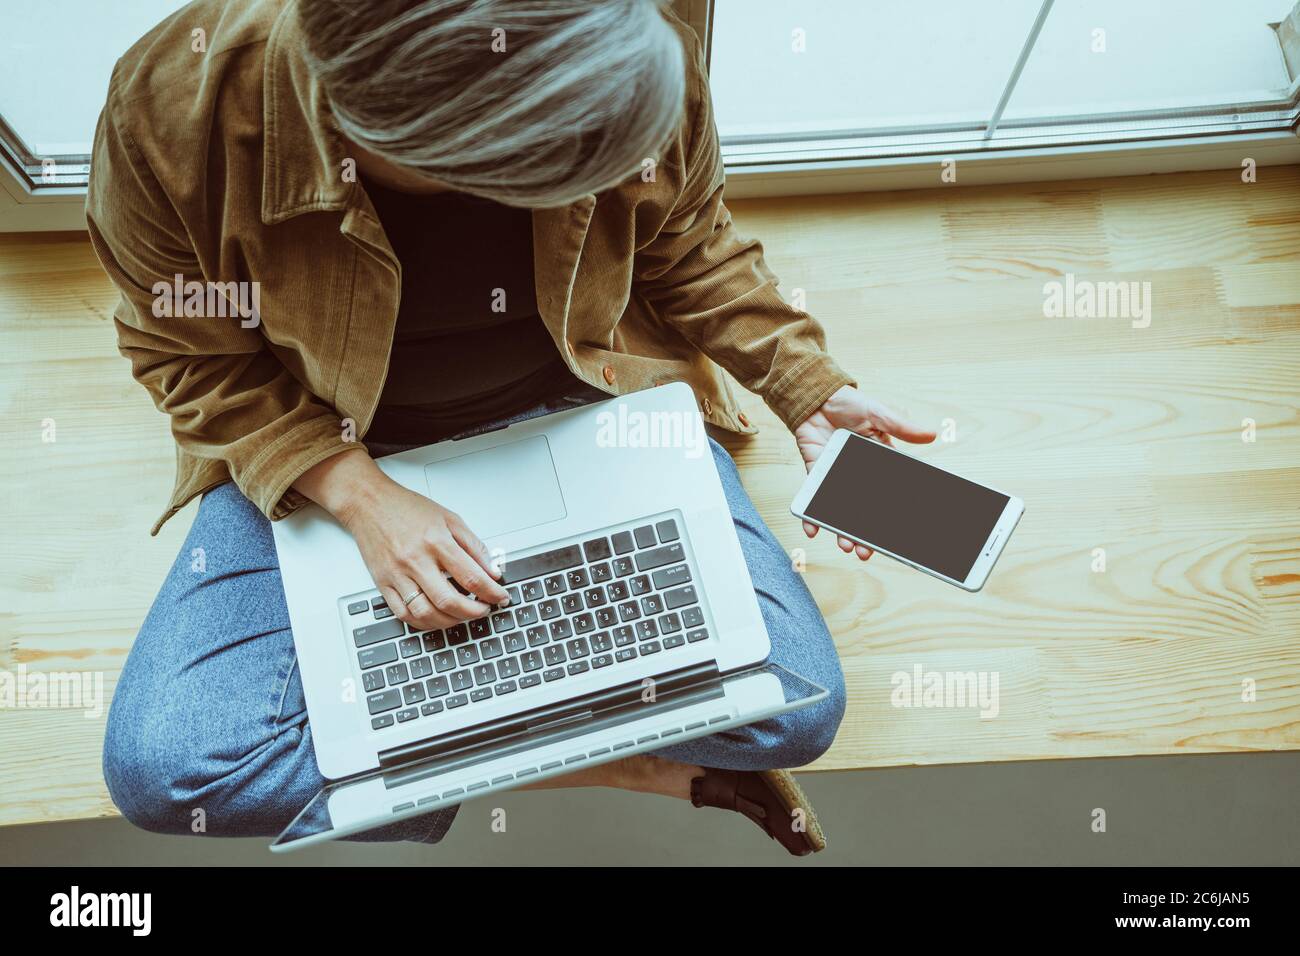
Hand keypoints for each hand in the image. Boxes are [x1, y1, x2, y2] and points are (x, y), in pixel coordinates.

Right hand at [294, 449, 508, 628]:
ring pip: (426, 613)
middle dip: (474, 612)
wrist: (368, 503)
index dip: (491, 592)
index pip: (471, 577)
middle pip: (449, 601)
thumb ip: (473, 545)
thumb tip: (492, 570)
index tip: (501, 597)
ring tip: (463, 615)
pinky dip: (424, 623)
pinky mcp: (383, 584)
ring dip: (451, 622)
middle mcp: (415, 560)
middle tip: (484, 610)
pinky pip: (404, 615)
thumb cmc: (407, 508)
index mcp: (436, 541)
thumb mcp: (449, 518)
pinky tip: (438, 618)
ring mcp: (397, 574)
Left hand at [793, 385, 935, 560]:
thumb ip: (901, 427)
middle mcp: (859, 475)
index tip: (903, 534)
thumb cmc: (850, 405)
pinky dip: (812, 514)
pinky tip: (813, 528)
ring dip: (843, 530)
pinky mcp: (816, 474)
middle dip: (868, 533)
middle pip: (866, 510)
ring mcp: (837, 477)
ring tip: (847, 545)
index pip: (891, 493)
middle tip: (869, 550)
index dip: (895, 514)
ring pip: (841, 510)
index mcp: (880, 462)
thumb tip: (931, 435)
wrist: (817, 396)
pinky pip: (814, 499)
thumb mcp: (879, 413)